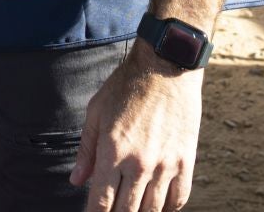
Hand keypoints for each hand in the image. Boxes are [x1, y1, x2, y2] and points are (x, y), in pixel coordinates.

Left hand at [72, 45, 203, 211]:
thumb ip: (86, 149)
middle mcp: (139, 163)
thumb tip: (76, 180)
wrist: (167, 65)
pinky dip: (167, 208)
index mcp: (113, 152)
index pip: (101, 203)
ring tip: (133, 209)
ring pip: (152, 210)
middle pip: (126, 211)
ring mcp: (165, 164)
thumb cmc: (127, 86)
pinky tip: (158, 207)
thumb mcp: (97, 112)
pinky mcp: (186, 160)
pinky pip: (178, 198)